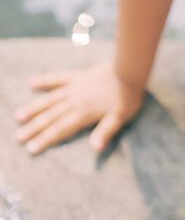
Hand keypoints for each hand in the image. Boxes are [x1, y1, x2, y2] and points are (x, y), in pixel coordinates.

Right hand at [14, 61, 145, 155]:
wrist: (129, 70)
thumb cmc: (128, 96)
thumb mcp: (120, 118)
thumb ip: (106, 132)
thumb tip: (95, 149)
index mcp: (84, 113)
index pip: (61, 129)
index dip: (45, 139)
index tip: (31, 148)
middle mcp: (75, 101)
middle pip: (51, 117)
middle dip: (34, 128)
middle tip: (19, 137)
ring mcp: (74, 87)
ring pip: (49, 100)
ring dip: (34, 108)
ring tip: (18, 116)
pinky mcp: (78, 76)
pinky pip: (57, 78)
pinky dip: (44, 81)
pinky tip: (31, 83)